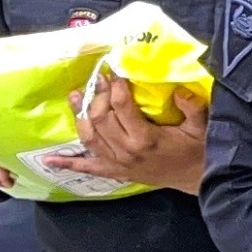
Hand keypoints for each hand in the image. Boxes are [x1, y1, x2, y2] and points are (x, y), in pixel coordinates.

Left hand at [49, 78, 208, 194]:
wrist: (195, 179)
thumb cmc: (197, 151)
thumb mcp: (200, 127)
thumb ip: (192, 107)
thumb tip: (179, 88)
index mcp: (145, 139)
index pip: (121, 107)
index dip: (115, 86)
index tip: (115, 72)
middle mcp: (125, 150)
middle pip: (100, 118)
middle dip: (97, 96)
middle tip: (99, 80)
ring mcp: (116, 162)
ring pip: (88, 136)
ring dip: (79, 115)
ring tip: (75, 96)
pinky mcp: (113, 171)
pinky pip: (86, 167)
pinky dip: (67, 163)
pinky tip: (50, 160)